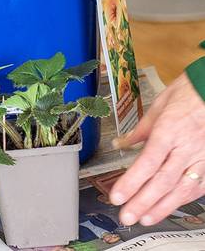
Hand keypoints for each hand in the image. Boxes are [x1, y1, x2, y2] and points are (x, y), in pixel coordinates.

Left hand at [110, 72, 204, 224]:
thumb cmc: (187, 94)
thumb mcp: (159, 105)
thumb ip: (140, 129)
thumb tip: (121, 143)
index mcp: (169, 130)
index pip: (147, 162)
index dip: (132, 182)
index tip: (117, 196)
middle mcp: (185, 148)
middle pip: (162, 181)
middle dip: (142, 202)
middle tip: (126, 216)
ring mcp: (200, 158)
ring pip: (181, 189)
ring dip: (161, 207)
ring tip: (144, 218)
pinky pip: (197, 187)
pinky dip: (182, 199)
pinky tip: (169, 207)